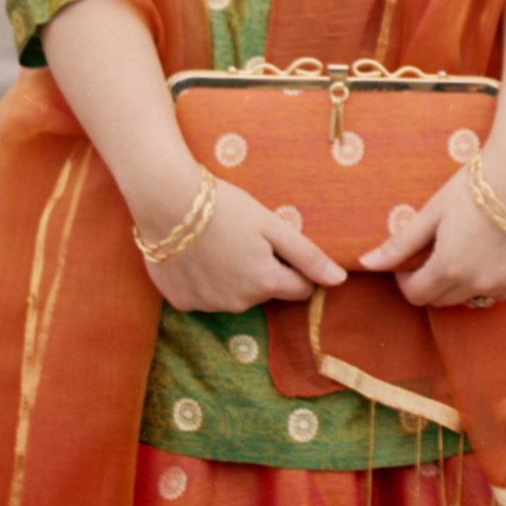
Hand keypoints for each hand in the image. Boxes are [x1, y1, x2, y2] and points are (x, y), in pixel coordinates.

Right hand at [127, 166, 345, 312]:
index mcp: (264, 283)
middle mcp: (237, 303)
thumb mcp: (271, 224)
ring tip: (216, 241)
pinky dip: (203, 279)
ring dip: (232, 275)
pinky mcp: (180, 302)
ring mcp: (206, 305)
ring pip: (233, 294)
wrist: (166, 200)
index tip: (278, 243)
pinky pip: (203, 295)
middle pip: (264, 290)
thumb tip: (340, 280)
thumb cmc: (224, 206)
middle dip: (262, 269)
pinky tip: (194, 253)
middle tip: (243, 236)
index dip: (295, 266)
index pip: (300, 289)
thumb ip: (307, 255)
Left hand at [356, 143, 505, 308]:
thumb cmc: (472, 188)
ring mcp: (505, 285)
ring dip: (460, 282)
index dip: (405, 279)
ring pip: (470, 297)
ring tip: (463, 246)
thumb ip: (399, 244)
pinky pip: (498, 291)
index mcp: (449, 269)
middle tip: (435, 250)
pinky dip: (488, 280)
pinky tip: (489, 251)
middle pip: (442, 299)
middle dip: (431, 281)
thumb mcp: (431, 213)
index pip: (416, 295)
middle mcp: (478, 285)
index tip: (409, 260)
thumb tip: (365, 263)